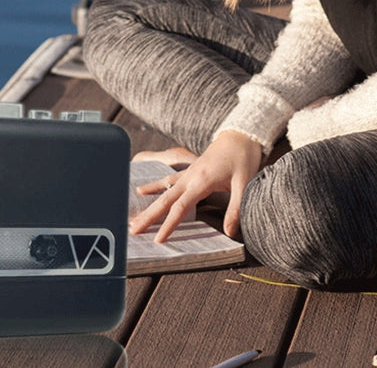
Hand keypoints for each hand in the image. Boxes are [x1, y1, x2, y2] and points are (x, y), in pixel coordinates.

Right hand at [129, 130, 262, 242]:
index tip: (157, 240)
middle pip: (164, 200)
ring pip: (163, 191)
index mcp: (201, 181)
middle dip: (148, 216)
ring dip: (148, 204)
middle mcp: (190, 177)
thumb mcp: (244, 184)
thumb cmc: (243, 158)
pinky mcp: (190, 171)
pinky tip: (141, 190)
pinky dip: (153, 187)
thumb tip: (229, 233)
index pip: (180, 207)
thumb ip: (235, 209)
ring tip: (133, 217)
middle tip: (132, 230)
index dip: (169, 224)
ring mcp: (188, 173)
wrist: (239, 135)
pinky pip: (167, 181)